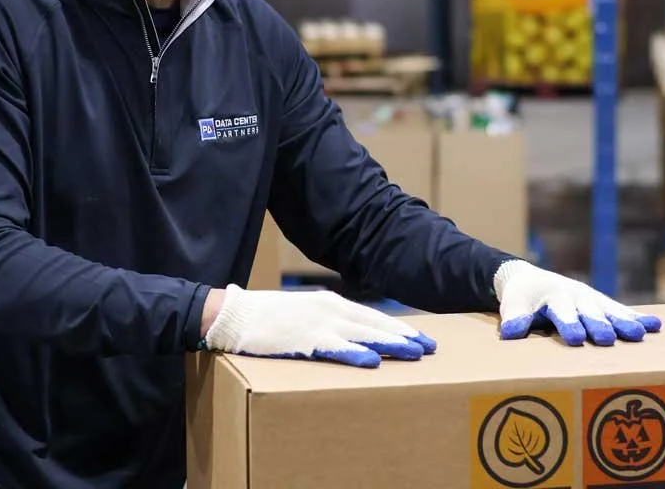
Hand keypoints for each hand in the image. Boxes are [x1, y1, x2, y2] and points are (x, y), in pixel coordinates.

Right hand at [202, 284, 436, 367]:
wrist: (234, 314)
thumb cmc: (268, 317)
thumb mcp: (304, 312)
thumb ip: (327, 322)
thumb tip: (351, 336)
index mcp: (331, 303)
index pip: (374, 316)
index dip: (399, 327)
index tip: (421, 336)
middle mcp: (330, 310)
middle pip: (376, 324)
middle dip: (404, 335)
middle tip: (430, 347)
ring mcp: (317, 324)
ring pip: (363, 335)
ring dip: (390, 344)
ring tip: (414, 353)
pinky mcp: (303, 340)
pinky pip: (334, 348)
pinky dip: (355, 354)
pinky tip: (372, 361)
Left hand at [493, 260, 661, 346]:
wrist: (530, 278)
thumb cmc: (522, 298)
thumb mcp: (514, 306)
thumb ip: (514, 319)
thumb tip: (510, 334)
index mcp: (553, 296)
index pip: (561, 311)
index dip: (569, 324)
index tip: (576, 338)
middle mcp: (575, 295)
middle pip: (589, 312)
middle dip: (599, 325)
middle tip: (608, 339)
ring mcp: (591, 299)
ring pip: (610, 310)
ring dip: (624, 322)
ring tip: (640, 334)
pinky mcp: (602, 303)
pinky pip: (621, 310)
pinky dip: (638, 317)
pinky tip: (656, 326)